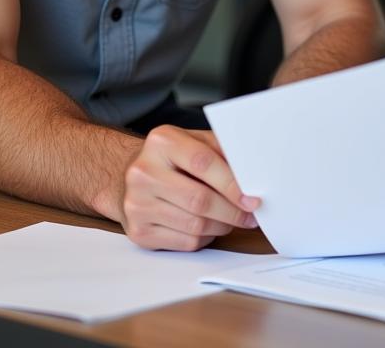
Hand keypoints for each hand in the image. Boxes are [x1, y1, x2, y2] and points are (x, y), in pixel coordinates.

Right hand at [123, 126, 260, 249]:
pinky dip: (205, 238)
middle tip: (250, 215)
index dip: (232, 184)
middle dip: (232, 211)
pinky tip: (209, 228)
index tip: (253, 199)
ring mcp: (137, 204)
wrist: (131, 175)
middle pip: (200, 200)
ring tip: (231, 219)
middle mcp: (144, 172)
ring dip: (222, 226)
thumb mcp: (195, 141)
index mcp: (162, 142)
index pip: (203, 163)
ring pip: (195, 225)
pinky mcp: (138, 232)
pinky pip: (185, 243)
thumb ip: (222, 152)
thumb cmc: (173, 158)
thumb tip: (252, 175)